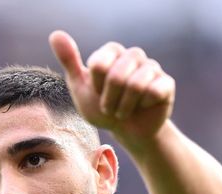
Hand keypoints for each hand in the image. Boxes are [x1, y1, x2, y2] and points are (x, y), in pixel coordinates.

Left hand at [49, 30, 175, 143]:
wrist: (128, 131)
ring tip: (124, 111)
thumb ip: (69, 61)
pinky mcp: (166, 83)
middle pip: (117, 76)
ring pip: (136, 85)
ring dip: (124, 107)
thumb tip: (55, 34)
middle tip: (110, 107)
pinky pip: (154, 92)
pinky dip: (143, 107)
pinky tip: (144, 107)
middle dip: (109, 100)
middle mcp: (133, 55)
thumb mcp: (81, 88)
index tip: (97, 93)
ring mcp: (152, 68)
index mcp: (112, 51)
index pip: (99, 64)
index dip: (96, 86)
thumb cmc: (102, 108)